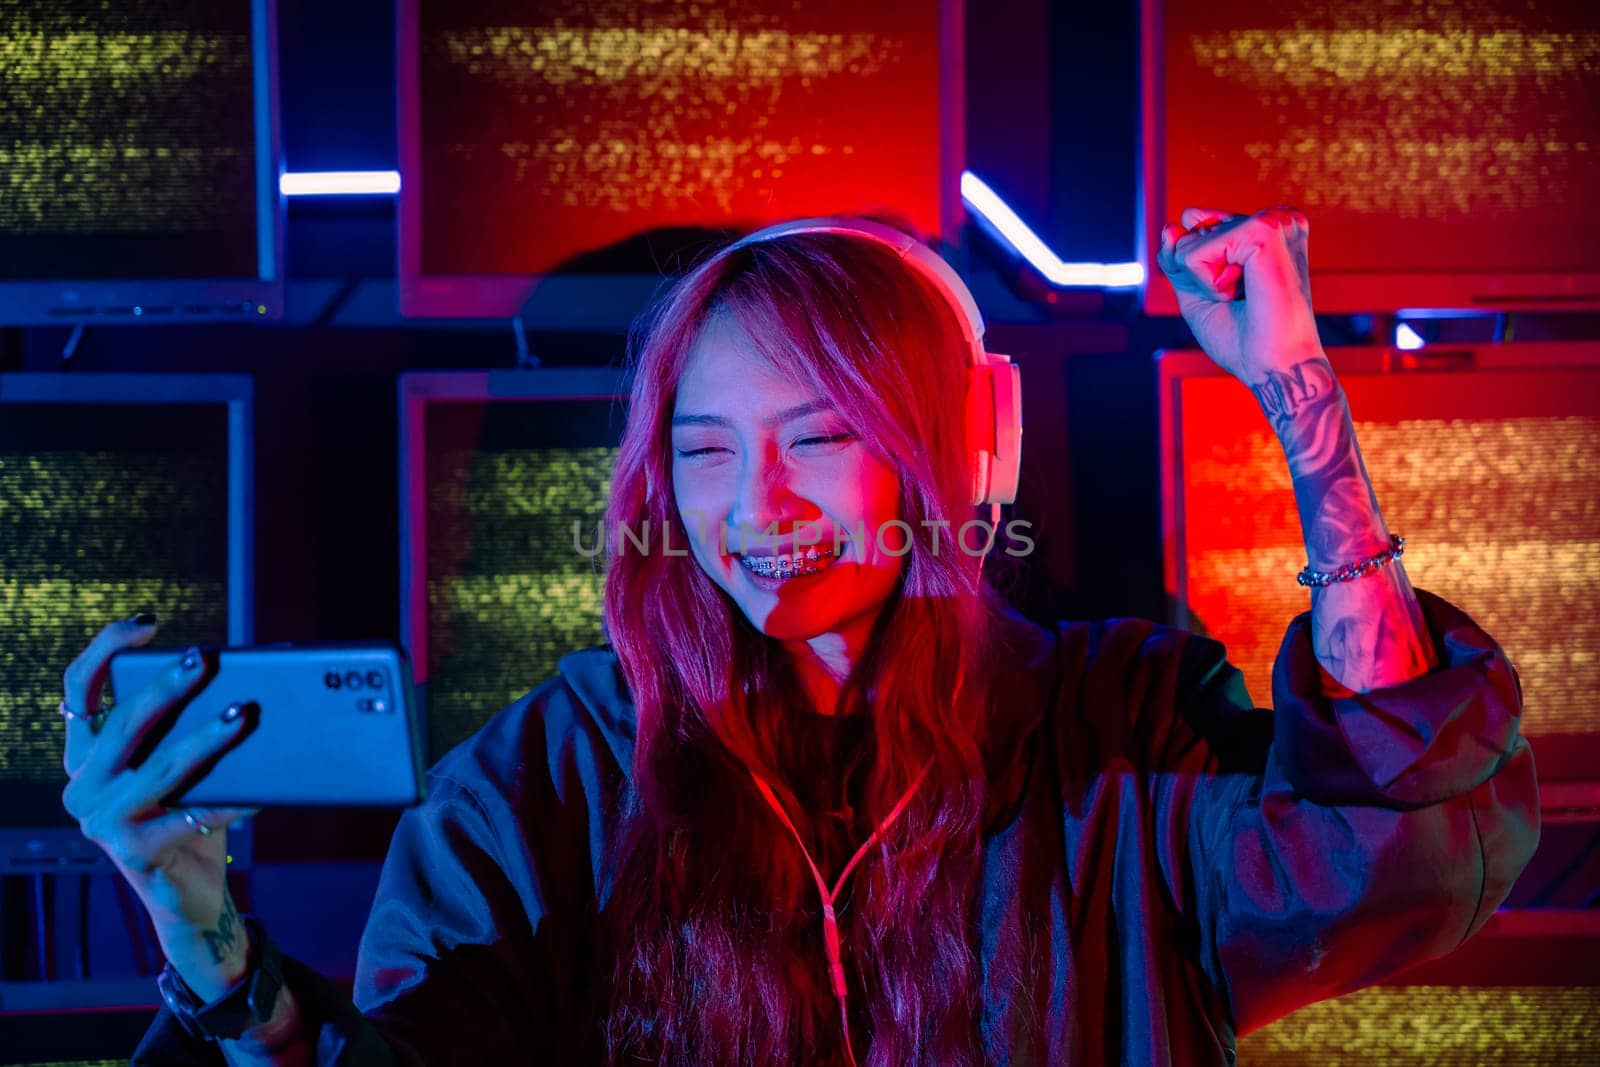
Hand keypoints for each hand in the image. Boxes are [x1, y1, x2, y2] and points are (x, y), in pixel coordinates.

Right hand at [60, 615, 257, 1000]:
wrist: (189, 897)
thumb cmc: (189, 819)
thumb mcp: (182, 770)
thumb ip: (189, 728)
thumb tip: (249, 674)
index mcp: (87, 757)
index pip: (78, 691)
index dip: (105, 650)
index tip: (146, 624)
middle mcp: (83, 787)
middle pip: (124, 723)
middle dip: (167, 686)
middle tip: (204, 660)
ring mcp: (103, 823)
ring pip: (163, 766)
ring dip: (208, 738)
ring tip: (243, 714)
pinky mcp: (134, 853)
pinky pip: (193, 815)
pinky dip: (234, 799)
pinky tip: (266, 787)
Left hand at [1157, 205, 1323, 380]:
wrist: (1272, 367)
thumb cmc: (1242, 339)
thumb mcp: (1196, 293)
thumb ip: (1177, 258)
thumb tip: (1171, 227)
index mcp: (1264, 228)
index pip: (1194, 222)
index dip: (1192, 266)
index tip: (1232, 293)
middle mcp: (1273, 217)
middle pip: (1188, 232)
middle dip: (1198, 276)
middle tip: (1241, 298)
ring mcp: (1272, 220)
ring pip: (1188, 242)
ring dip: (1205, 283)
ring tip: (1245, 296)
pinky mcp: (1264, 230)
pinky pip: (1194, 253)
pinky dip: (1208, 284)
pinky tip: (1243, 292)